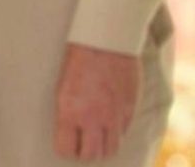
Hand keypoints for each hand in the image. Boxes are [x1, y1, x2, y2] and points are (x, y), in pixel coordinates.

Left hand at [51, 44, 138, 160]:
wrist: (107, 41)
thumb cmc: (79, 63)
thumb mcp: (64, 92)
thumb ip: (69, 117)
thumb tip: (74, 135)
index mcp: (70, 113)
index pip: (66, 150)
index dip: (67, 149)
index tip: (69, 143)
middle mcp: (93, 117)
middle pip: (91, 154)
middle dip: (86, 152)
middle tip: (85, 143)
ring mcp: (114, 113)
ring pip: (111, 148)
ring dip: (104, 146)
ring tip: (101, 136)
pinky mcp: (130, 106)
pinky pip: (125, 131)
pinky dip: (119, 131)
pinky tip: (113, 121)